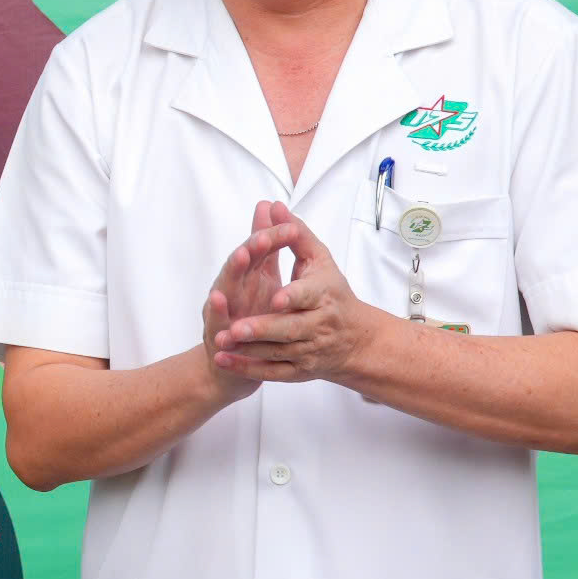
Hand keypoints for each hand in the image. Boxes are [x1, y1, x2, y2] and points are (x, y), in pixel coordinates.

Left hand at [211, 204, 390, 386]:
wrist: (356, 340)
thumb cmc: (332, 293)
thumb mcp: (319, 260)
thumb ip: (295, 234)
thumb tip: (273, 206)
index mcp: (325, 294)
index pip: (308, 295)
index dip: (293, 297)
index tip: (276, 298)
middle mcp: (319, 325)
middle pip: (290, 329)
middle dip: (263, 328)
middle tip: (236, 327)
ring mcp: (309, 350)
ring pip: (277, 352)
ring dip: (248, 350)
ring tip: (221, 341)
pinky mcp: (300, 370)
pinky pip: (272, 372)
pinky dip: (247, 369)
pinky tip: (223, 361)